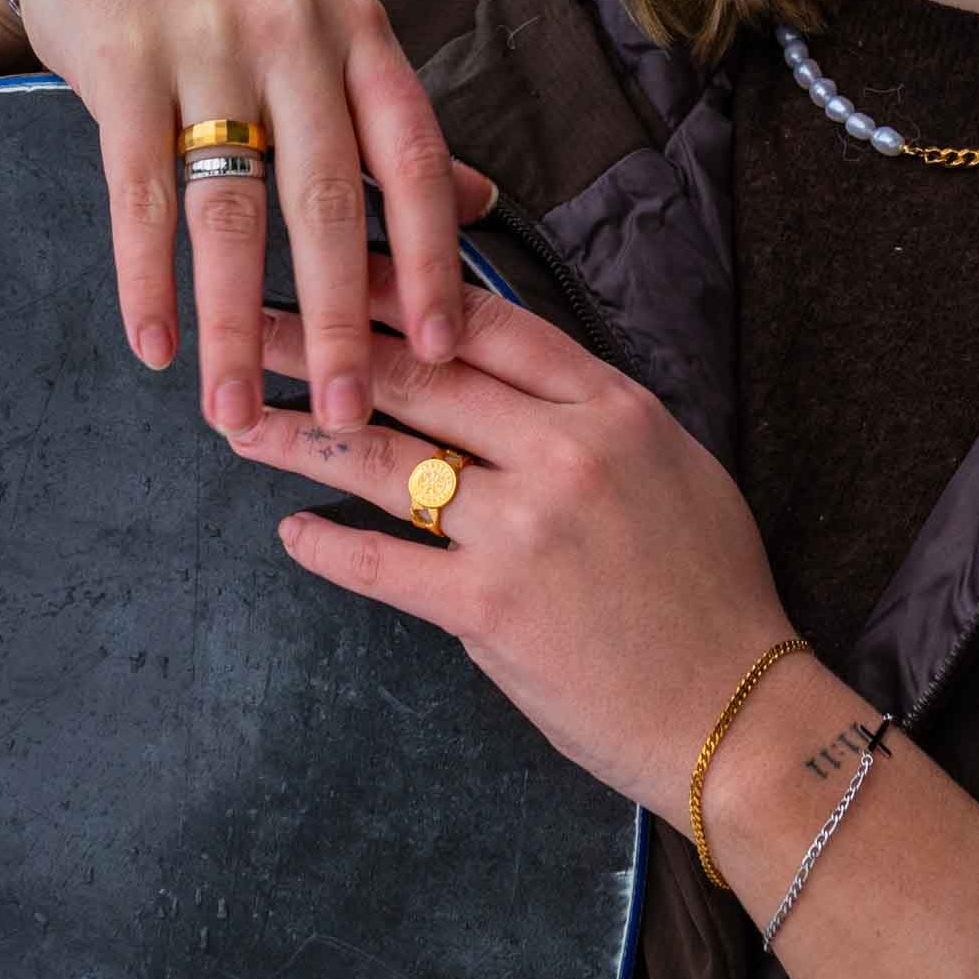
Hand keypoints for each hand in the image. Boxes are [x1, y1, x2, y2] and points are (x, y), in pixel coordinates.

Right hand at [0, 0, 496, 436]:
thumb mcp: (330, 31)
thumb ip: (396, 123)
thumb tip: (480, 205)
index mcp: (359, 33)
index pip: (413, 158)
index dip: (432, 259)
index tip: (441, 350)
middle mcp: (292, 33)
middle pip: (325, 198)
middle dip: (338, 319)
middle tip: (345, 414)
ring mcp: (203, 43)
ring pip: (227, 209)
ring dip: (232, 322)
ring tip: (232, 412)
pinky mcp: (119, 62)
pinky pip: (136, 193)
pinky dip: (145, 278)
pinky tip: (154, 348)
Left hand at [221, 249, 795, 828]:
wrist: (737, 709)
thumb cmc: (708, 587)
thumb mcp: (669, 463)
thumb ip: (586, 409)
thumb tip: (498, 367)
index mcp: (611, 408)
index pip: (486, 323)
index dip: (400, 290)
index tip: (338, 268)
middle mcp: (564, 453)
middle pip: (418, 376)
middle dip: (321, 345)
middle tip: (254, 326)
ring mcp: (523, 531)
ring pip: (384, 461)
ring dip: (301, 438)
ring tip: (242, 422)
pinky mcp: (489, 610)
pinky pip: (384, 564)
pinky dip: (327, 547)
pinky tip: (292, 531)